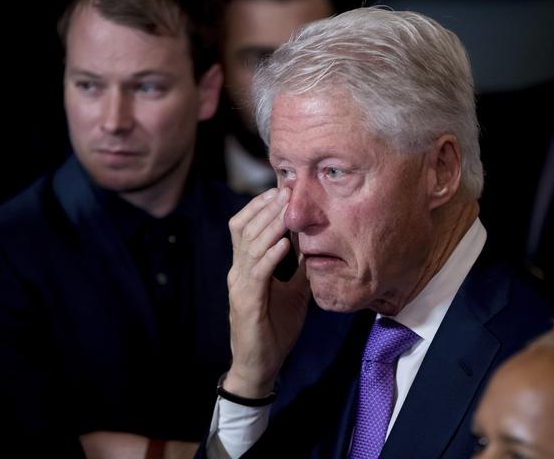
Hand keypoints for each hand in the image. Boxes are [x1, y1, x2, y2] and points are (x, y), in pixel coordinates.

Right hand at [224, 188, 310, 397]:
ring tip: (286, 208)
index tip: (282, 189)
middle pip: (245, 229)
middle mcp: (238, 272)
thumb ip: (300, 268)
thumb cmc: (274, 328)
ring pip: (249, 246)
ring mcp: (240, 286)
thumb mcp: (293, 291)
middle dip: (265, 207)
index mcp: (247, 267)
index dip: (260, 206)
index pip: (246, 227)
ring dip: (269, 225)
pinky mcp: (247, 303)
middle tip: (286, 189)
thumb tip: (315, 243)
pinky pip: (257, 274)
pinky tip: (285, 243)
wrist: (259, 366)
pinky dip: (270, 256)